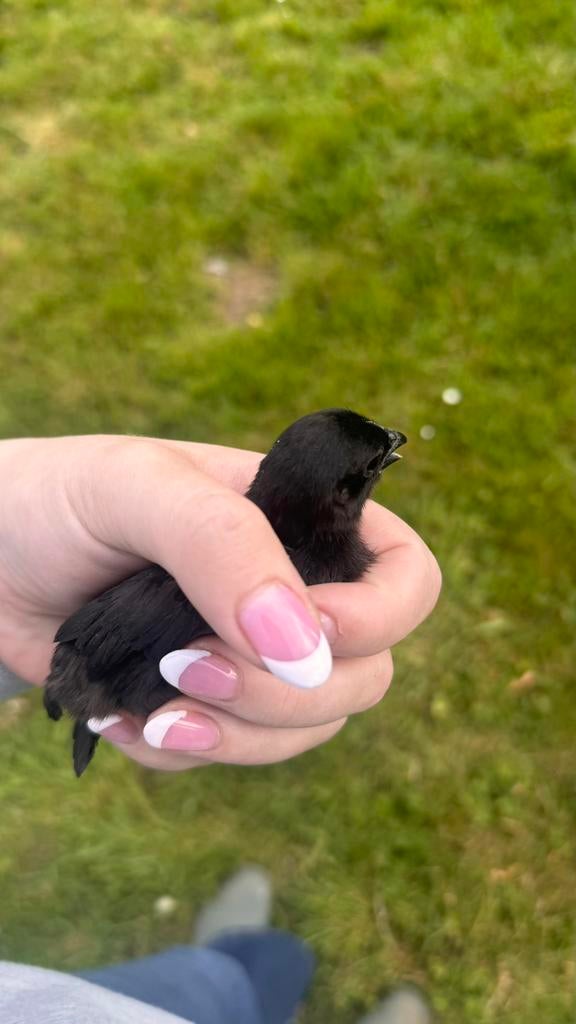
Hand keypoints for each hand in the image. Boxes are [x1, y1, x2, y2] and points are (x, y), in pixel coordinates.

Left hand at [0, 434, 440, 769]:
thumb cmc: (64, 498)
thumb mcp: (141, 488)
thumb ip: (223, 544)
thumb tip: (306, 648)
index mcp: (306, 525)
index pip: (407, 582)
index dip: (377, 619)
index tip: (308, 630)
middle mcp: (295, 595)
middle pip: (364, 676)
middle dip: (282, 692)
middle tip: (185, 663)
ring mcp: (254, 658)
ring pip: (305, 731)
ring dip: (234, 733)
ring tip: (152, 703)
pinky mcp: (206, 708)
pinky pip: (230, 758)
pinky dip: (180, 752)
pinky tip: (121, 715)